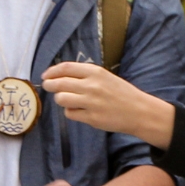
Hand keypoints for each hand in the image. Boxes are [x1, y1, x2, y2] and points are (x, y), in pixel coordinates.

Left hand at [42, 62, 176, 147]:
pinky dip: (71, 112)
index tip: (45, 75)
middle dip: (50, 85)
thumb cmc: (121, 93)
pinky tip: (79, 111)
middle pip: (59, 83)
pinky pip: (70, 113)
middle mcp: (92, 86)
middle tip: (48, 86)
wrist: (139, 111)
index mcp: (96, 72)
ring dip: (60, 99)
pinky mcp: (91, 118)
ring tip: (68, 100)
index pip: (66, 68)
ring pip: (61, 99)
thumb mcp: (105, 77)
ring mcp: (91, 102)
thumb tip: (59, 76)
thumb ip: (85, 75)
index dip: (52, 71)